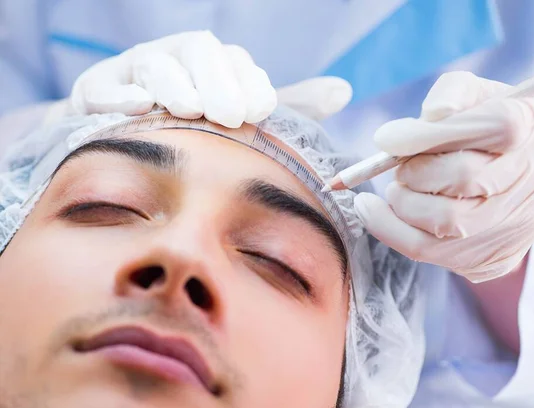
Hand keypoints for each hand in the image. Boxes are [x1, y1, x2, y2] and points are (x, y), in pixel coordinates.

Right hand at [71, 31, 351, 126]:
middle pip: (198, 54)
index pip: (236, 62)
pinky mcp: (98, 87)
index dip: (251, 83)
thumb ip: (291, 103)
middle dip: (216, 81)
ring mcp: (136, 70)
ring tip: (191, 110)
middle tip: (230, 116)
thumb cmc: (197, 125)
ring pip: (156, 65)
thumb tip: (344, 90)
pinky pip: (106, 86)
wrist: (126, 136)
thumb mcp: (244, 113)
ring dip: (175, 84)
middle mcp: (176, 58)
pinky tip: (141, 107)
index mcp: (213, 62)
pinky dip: (122, 94)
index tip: (262, 111)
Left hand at [354, 71, 533, 281]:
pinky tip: (374, 212)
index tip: (387, 138)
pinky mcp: (494, 257)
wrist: (510, 179)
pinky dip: (391, 230)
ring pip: (446, 221)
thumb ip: (451, 93)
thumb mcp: (473, 94)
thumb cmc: (481, 127)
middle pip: (465, 177)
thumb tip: (432, 116)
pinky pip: (431, 250)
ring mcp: (518, 223)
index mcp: (532, 127)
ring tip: (397, 190)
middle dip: (416, 172)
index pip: (495, 126)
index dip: (432, 133)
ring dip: (403, 203)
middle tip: (398, 168)